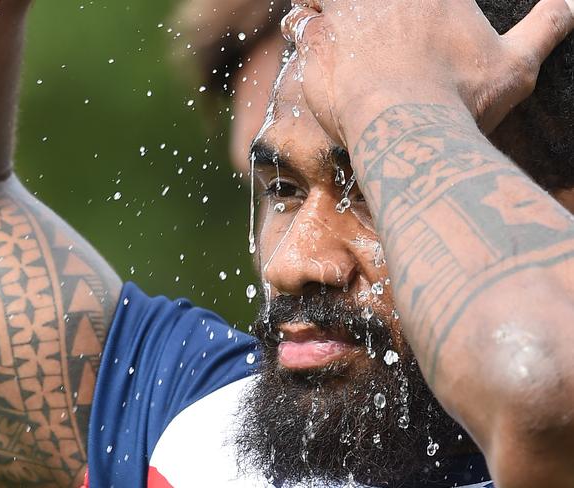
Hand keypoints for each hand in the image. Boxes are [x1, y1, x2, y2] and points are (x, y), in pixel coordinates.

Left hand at [281, 0, 573, 140]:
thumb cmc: (463, 99)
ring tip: (329, 19)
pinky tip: (313, 44)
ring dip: (324, 3)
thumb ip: (547, 25)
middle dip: (363, 3)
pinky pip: (300, 24)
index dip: (409, 1)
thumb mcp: (517, 65)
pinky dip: (305, 30)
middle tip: (367, 17)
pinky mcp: (317, 43)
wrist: (410, 130)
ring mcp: (346, 13)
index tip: (410, 12)